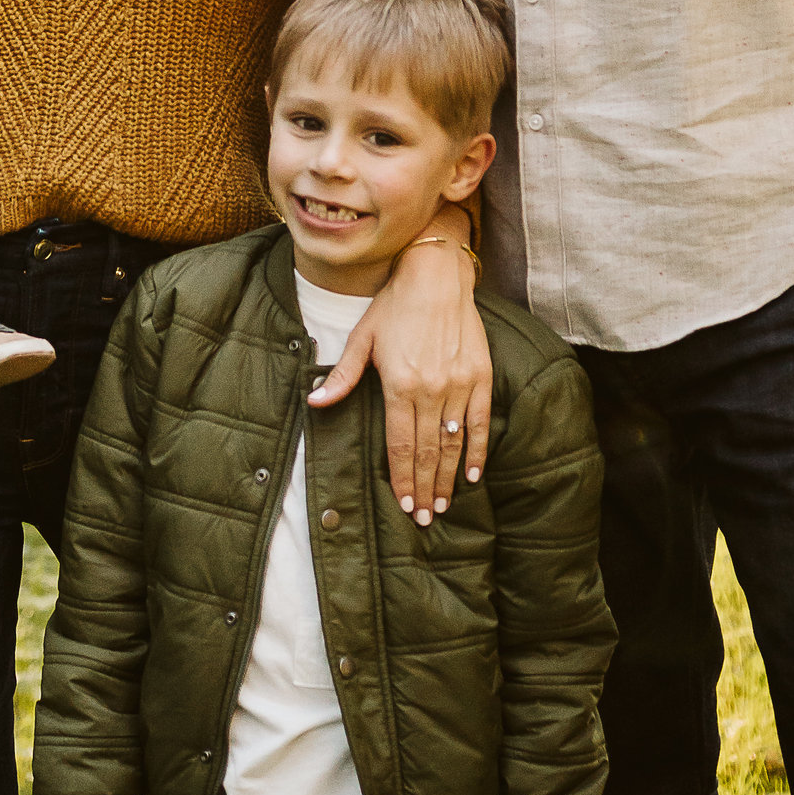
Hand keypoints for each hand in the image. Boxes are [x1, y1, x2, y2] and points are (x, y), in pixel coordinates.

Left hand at [313, 229, 490, 520]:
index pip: (400, 445)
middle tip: (424, 518)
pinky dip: (476, 451)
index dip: (403, 478)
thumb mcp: (362, 338)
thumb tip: (314, 403)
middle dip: (425, 489)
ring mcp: (458, 384)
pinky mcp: (480, 376)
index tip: (404, 505)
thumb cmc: (394, 305)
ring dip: (448, 478)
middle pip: (428, 452)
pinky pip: (479, 423)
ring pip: (452, 444)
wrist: (436, 276)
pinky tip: (472, 475)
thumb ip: (342, 377)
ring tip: (444, 505)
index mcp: (399, 384)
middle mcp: (431, 390)